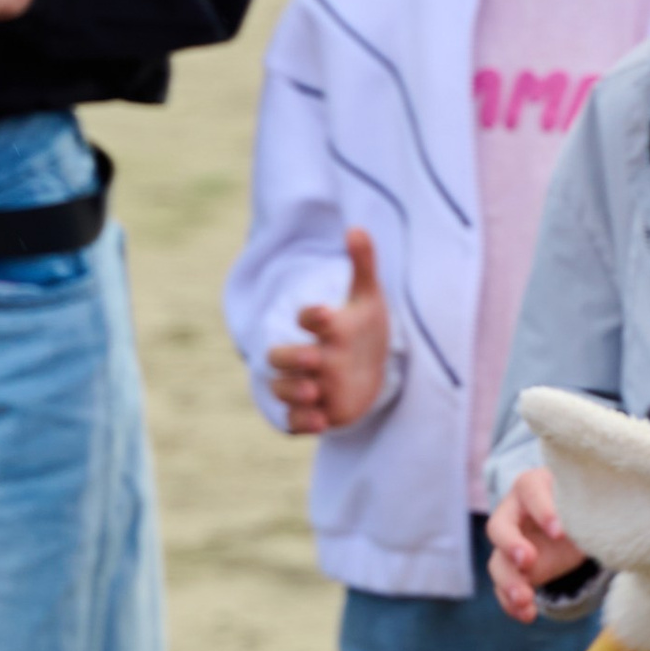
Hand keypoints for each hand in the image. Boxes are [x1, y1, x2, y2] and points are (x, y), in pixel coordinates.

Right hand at [265, 227, 391, 433]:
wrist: (369, 370)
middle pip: (280, 357)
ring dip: (294, 391)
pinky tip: (320, 422)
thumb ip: (363, 265)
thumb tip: (356, 228)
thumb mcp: (369, 299)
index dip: (313, 315)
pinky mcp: (312, 413)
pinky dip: (303, 422)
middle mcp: (308, 356)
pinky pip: (296, 421)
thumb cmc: (364, 331)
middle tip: (315, 358)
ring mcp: (306, 385)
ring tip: (316, 392)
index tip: (326, 313)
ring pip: (283, 389)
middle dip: (293, 358)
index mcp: (323, 326)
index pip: (309, 317)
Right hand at [487, 467, 588, 621]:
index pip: (530, 491)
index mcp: (533, 486)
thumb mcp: (589, 499)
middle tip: (528, 561)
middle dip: (511, 545)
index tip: (560, 532)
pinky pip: (504, 588)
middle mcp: (513, 513)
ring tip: (526, 601)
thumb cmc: (583, 503)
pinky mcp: (512, 570)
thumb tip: (605, 516)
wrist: (580, 524)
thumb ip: (589, 505)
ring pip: (498, 563)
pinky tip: (526, 615)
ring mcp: (508, 544)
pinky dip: (512, 603)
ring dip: (509, 583)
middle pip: (498, 527)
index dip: (542, 510)